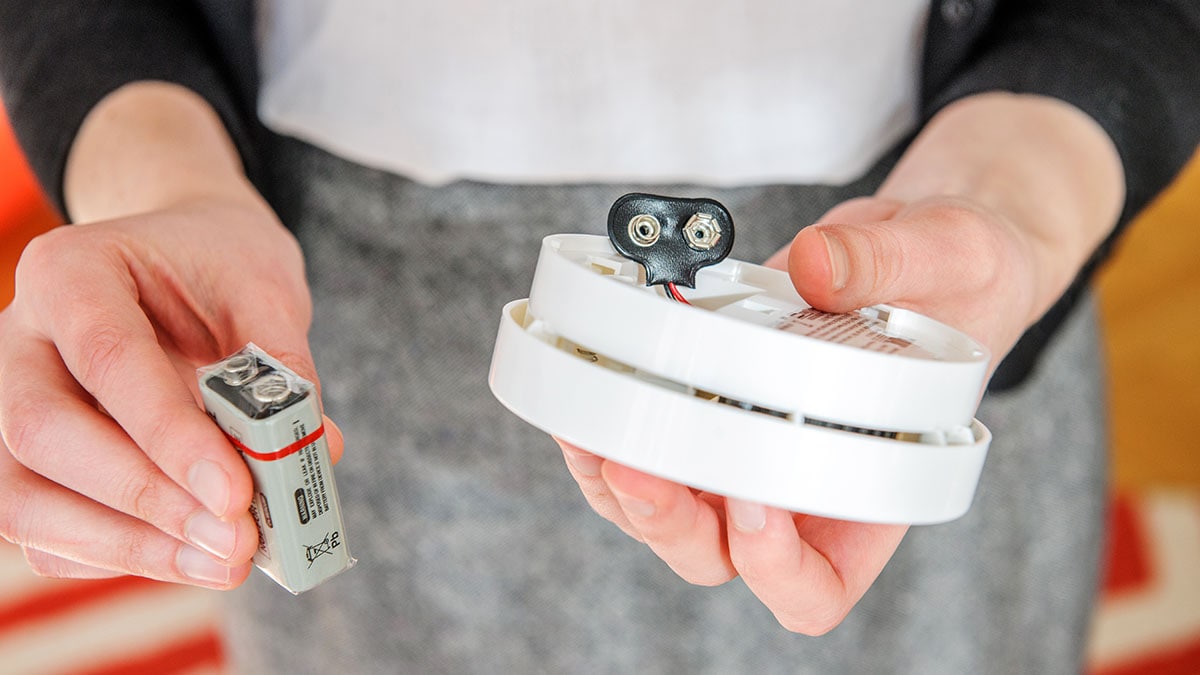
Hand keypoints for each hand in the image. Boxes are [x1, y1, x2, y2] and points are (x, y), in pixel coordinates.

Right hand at [0, 194, 343, 588]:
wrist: (188, 263)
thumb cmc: (222, 270)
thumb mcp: (264, 290)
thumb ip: (283, 367)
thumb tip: (318, 448)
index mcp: (70, 272)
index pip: (107, 357)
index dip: (168, 434)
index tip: (234, 492)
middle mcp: (19, 339)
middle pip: (43, 434)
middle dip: (145, 499)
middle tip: (235, 537)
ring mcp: (9, 406)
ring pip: (23, 499)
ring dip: (128, 545)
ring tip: (225, 562)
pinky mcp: (25, 463)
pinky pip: (43, 532)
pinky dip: (119, 556)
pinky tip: (193, 559)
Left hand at [556, 193, 1049, 633]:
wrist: (915, 247)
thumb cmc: (959, 277)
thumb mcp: (953, 255)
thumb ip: (886, 263)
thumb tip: (814, 266)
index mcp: (872, 489)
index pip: (818, 586)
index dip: (778, 568)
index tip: (759, 502)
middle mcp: (798, 485)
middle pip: (717, 555)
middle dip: (668, 523)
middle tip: (636, 463)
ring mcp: (743, 447)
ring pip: (665, 511)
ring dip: (619, 485)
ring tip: (590, 430)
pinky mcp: (706, 401)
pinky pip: (643, 443)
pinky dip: (605, 425)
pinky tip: (587, 389)